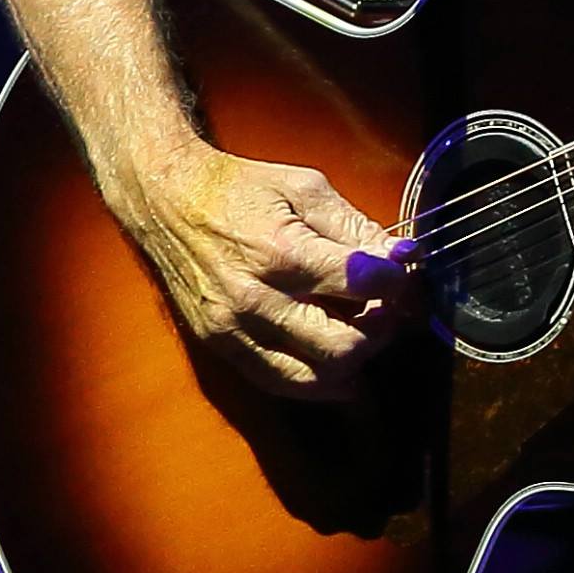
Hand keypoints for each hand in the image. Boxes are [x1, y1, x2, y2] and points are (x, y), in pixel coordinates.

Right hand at [112, 139, 411, 399]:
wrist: (168, 202)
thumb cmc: (241, 189)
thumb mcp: (305, 188)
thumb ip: (355, 225)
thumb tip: (400, 256)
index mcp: (281, 251)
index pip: (362, 283)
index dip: (398, 280)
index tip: (405, 271)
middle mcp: (256, 299)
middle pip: (344, 344)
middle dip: (381, 328)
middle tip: (390, 306)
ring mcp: (235, 330)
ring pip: (315, 376)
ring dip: (355, 360)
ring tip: (366, 331)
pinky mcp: (221, 346)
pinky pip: (279, 382)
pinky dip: (318, 384)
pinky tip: (342, 372)